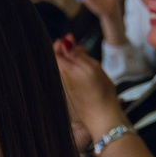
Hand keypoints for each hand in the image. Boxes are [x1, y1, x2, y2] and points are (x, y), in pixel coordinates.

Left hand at [53, 36, 128, 150]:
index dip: (61, 43)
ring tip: (84, 59)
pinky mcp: (68, 94)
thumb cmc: (100, 94)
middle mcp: (60, 80)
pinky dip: (74, 71)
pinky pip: (67, 78)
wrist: (102, 117)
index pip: (53, 52)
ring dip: (72, 61)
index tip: (70, 39)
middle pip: (58, 60)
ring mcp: (63, 88)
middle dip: (67, 51)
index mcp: (63, 71)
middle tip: (79, 47)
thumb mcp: (92, 66)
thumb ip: (76, 54)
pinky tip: (84, 72)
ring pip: (64, 69)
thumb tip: (65, 43)